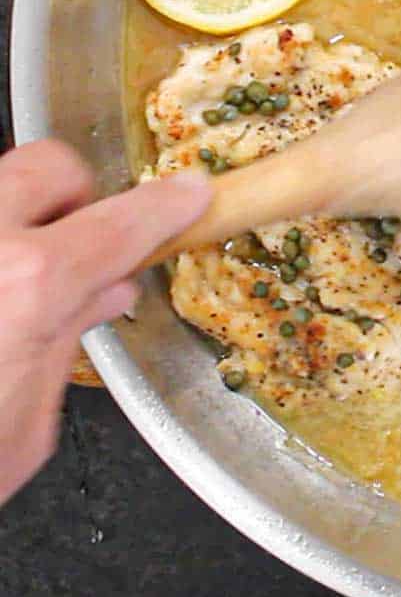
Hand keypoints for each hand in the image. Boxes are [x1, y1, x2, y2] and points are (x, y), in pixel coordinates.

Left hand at [0, 140, 210, 505]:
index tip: (186, 196)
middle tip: (75, 244)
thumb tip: (102, 295)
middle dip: (74, 196)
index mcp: (26, 286)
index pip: (124, 222)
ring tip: (9, 282)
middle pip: (47, 166)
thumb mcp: (22, 430)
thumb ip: (66, 343)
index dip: (167, 206)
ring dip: (13, 223)